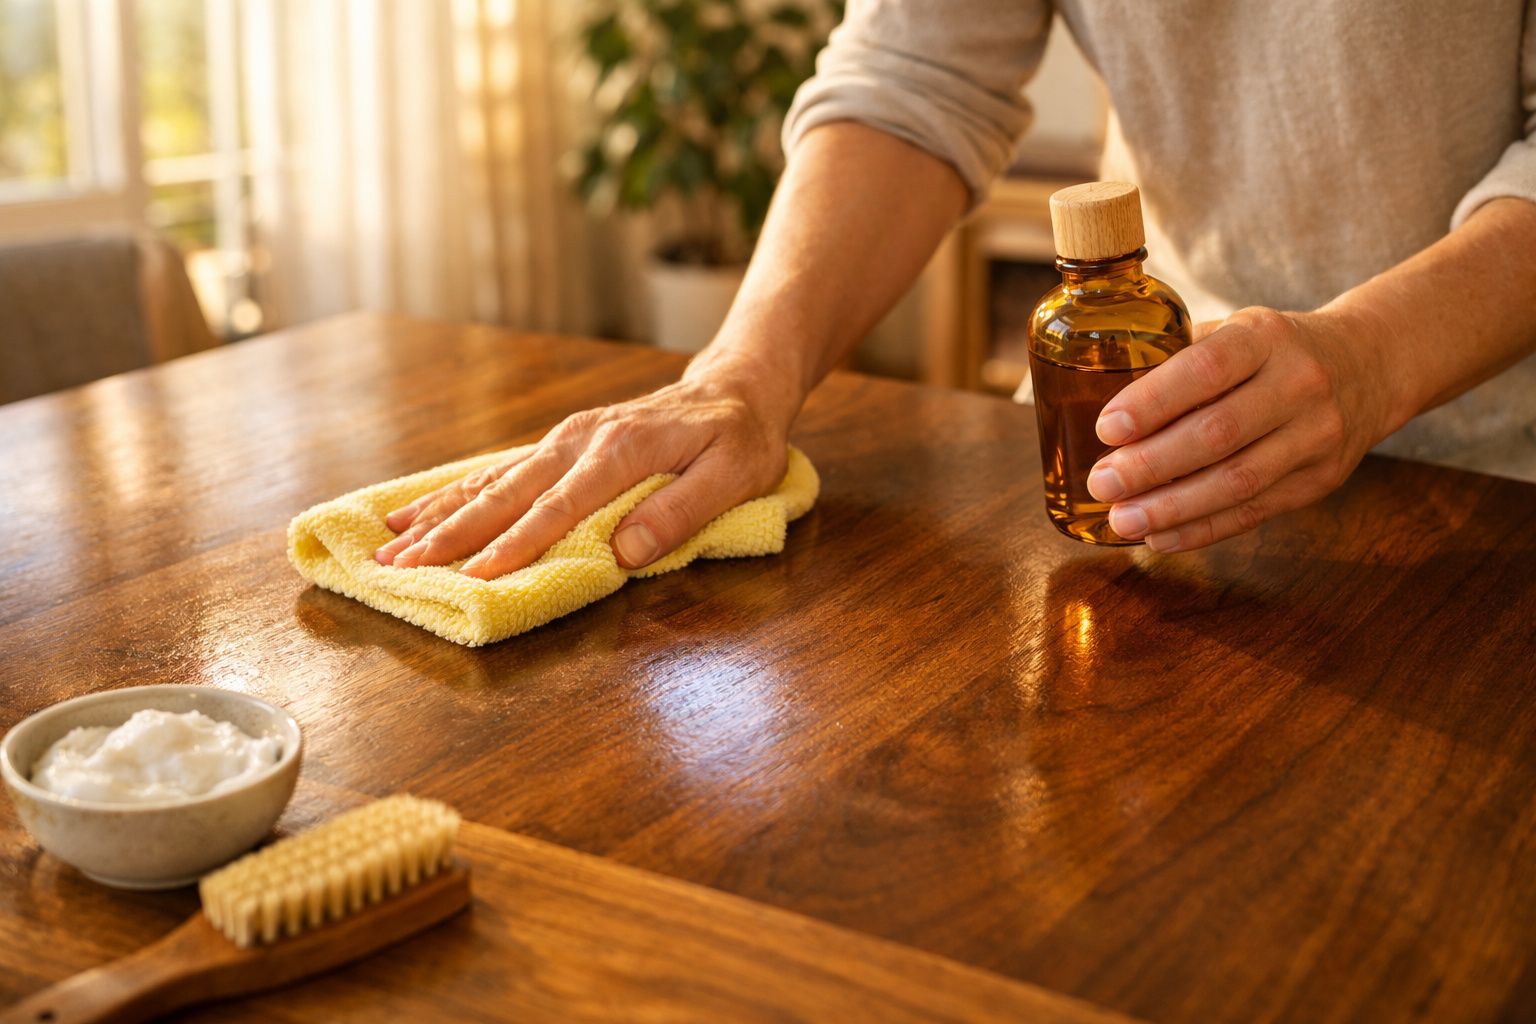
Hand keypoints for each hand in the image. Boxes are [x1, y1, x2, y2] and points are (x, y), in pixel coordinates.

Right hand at [374, 367, 796, 577]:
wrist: (735, 389)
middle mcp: (580, 441)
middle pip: (506, 494)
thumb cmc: (740, 439)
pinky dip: (455, 492)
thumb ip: (681, 512)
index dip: (514, 546)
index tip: (471, 577)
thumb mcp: (734, 475)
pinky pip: (499, 471)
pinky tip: (418, 512)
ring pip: (491, 480)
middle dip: (450, 535)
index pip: (557, 508)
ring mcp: (565, 439)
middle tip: (398, 571)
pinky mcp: (560, 444)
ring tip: (387, 546)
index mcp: (619, 451)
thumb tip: (626, 551)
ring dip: (439, 515)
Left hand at [1085, 305, 1394, 551]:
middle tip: (1102, 482)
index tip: (1107, 428)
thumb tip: (1091, 397)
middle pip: (1218, 434)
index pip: (1205, 368)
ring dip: (1172, 508)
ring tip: (1122, 520)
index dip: (1153, 401)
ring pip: (1237, 481)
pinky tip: (1160, 538)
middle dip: (1152, 465)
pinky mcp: (1320, 480)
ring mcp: (1316, 436)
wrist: (1370, 365)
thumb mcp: (1236, 331)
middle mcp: (1299, 384)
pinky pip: (1254, 512)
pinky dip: (1202, 530)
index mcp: (1266, 337)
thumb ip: (1176, 358)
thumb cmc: (1274, 350)